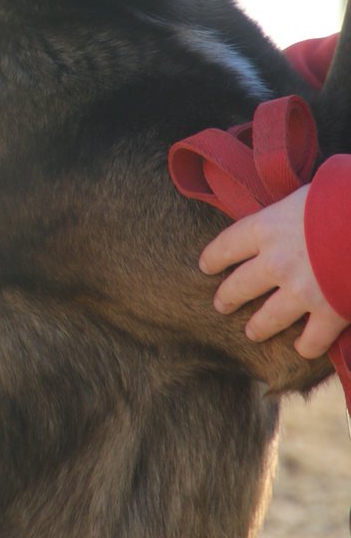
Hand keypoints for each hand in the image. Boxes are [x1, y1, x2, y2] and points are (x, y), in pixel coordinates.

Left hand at [199, 185, 347, 358]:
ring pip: (268, 318)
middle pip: (240, 285)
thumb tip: (288, 214)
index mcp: (267, 228)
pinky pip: (312, 340)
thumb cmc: (339, 199)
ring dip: (258, 327)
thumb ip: (288, 212)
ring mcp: (300, 291)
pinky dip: (307, 346)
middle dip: (227, 296)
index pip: (227, 245)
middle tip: (221, 304)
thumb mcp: (303, 195)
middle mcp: (275, 262)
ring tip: (252, 332)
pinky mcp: (329, 313)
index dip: (214, 257)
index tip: (206, 266)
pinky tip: (302, 348)